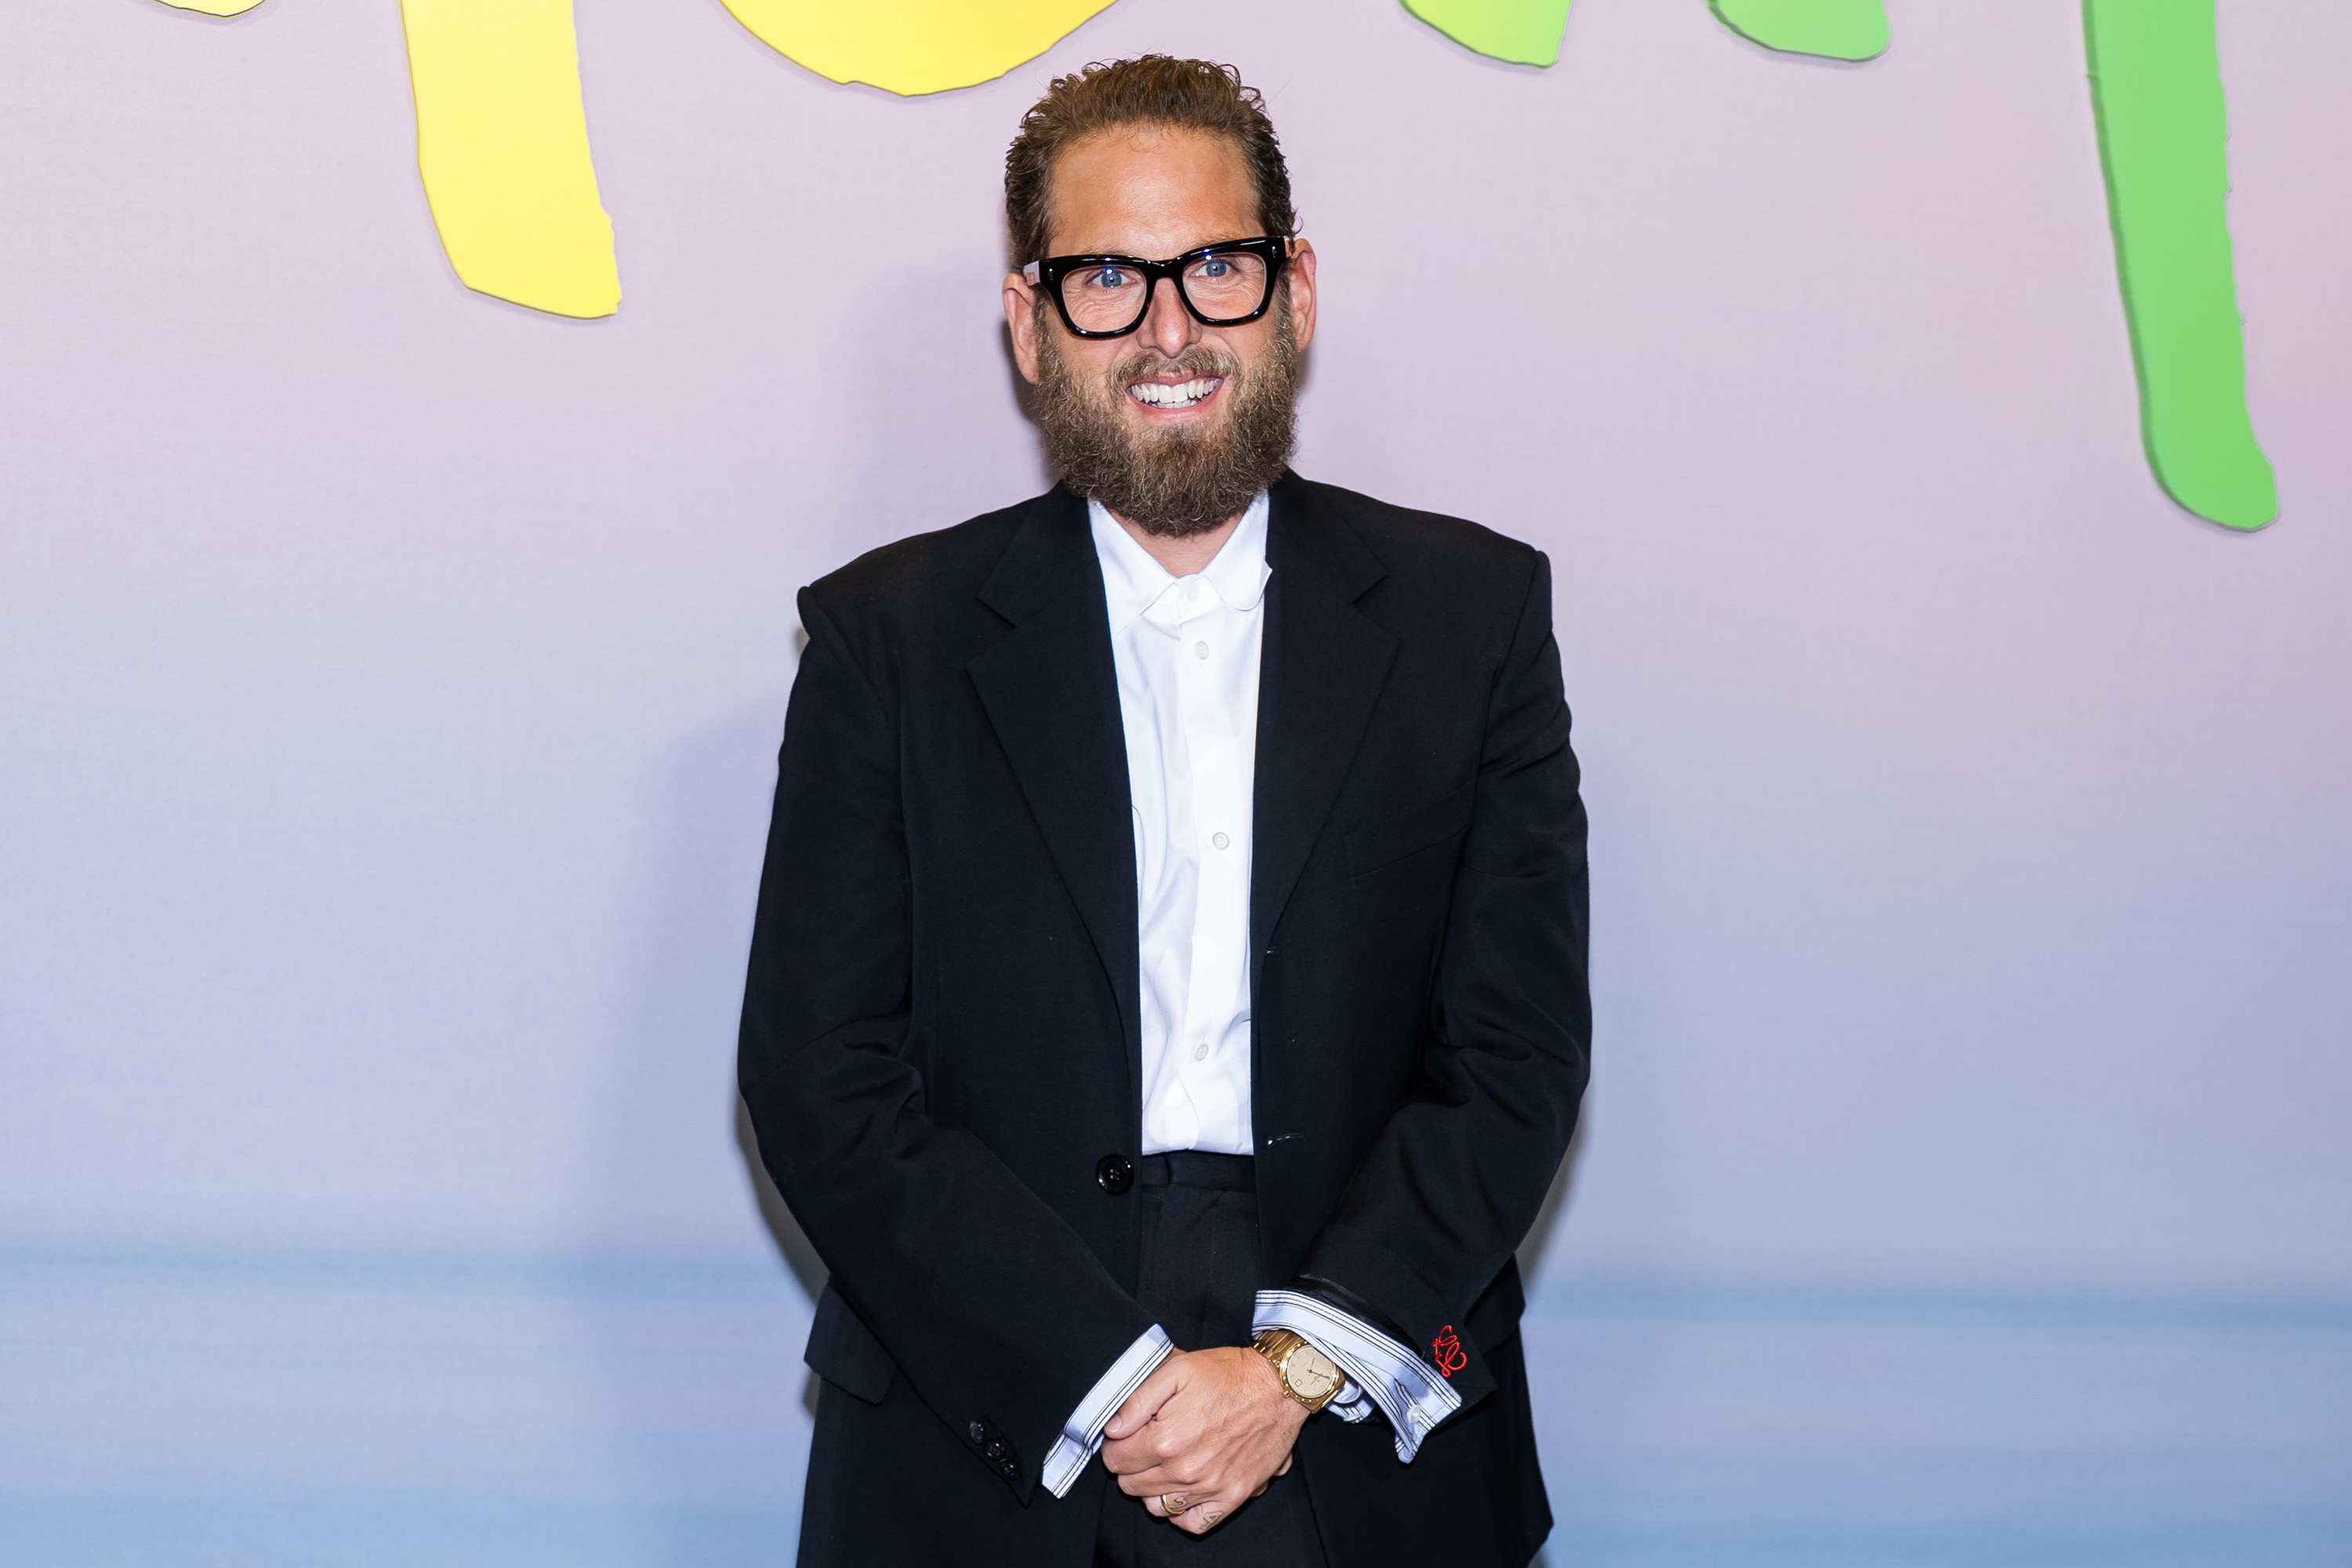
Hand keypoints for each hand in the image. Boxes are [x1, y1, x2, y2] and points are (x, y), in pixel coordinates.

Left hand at [1100, 1345, 1304, 1533]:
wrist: (1279, 1387)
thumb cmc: (1229, 1375)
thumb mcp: (1177, 1369)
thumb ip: (1137, 1400)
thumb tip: (1112, 1428)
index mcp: (1167, 1439)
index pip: (1116, 1459)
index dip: (1115, 1445)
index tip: (1124, 1436)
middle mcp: (1186, 1471)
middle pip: (1132, 1486)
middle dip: (1131, 1465)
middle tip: (1144, 1445)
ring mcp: (1210, 1488)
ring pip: (1156, 1507)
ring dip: (1152, 1488)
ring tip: (1162, 1465)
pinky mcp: (1232, 1497)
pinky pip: (1193, 1523)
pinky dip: (1180, 1513)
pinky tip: (1181, 1491)